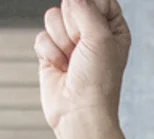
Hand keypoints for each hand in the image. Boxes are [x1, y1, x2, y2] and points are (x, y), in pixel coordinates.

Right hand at [36, 0, 129, 132]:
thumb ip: (84, 7)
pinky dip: (50, 53)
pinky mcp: (51, 51)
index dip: (91, 8)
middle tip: (82, 49)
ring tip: (72, 60)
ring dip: (61, 41)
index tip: (95, 30)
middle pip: (71, 4)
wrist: (78, 112)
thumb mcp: (100, 37)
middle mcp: (92, 31)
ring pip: (52, 17)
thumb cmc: (97, 81)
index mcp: (112, 26)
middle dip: (73, 27)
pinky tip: (61, 68)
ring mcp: (70, 41)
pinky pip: (41, 36)